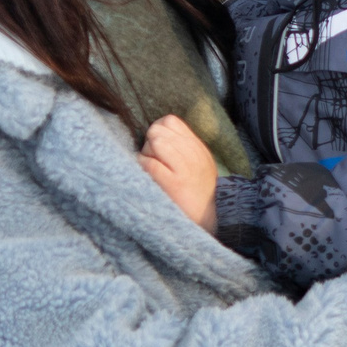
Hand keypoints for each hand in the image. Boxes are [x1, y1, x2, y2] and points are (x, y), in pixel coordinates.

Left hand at [139, 115, 218, 232]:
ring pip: (155, 142)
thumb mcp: (195, 166)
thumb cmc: (192, 196)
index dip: (157, 130)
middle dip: (149, 143)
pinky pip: (149, 162)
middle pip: (159, 130)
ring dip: (146, 154)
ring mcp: (186, 169)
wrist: (203, 224)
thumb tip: (155, 131)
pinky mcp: (174, 184)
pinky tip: (146, 176)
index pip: (171, 121)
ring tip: (151, 169)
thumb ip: (180, 147)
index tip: (156, 148)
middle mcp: (194, 155)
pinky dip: (142, 166)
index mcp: (198, 149)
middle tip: (153, 161)